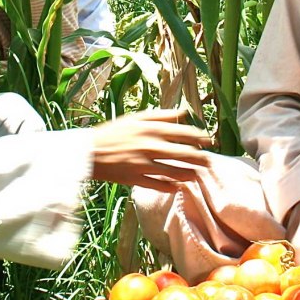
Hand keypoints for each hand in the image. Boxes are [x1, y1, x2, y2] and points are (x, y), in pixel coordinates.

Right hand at [90, 109, 212, 192]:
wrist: (89, 151)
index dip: (199, 137)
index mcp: (151, 129)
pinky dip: (170, 187)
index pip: (183, 133)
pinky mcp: (136, 179)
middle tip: (210, 161)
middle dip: (200, 158)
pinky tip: (178, 187)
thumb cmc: (114, 132)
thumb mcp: (137, 118)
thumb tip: (184, 112)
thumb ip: (161, 115)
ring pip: (174, 172)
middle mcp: (150, 146)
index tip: (208, 140)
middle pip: (183, 154)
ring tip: (198, 175)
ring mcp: (143, 165)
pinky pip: (158, 185)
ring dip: (189, 174)